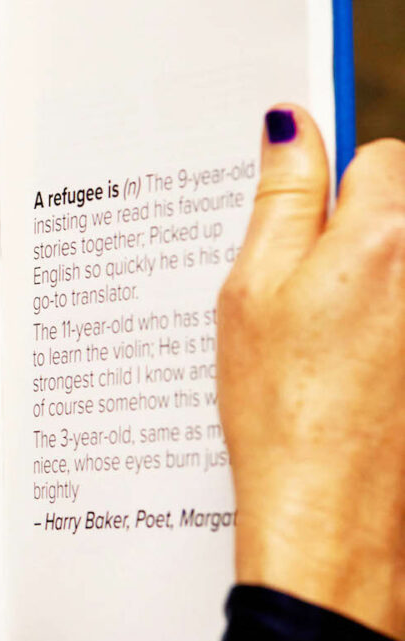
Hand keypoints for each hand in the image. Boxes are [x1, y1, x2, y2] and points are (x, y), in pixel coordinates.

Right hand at [219, 105, 404, 640]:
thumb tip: (290, 124)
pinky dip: (394, 334)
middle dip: (370, 239)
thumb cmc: (282, 413)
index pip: (382, 159)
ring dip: (386, 289)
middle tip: (319, 304)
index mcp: (385, 237)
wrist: (334, 516)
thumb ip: (280, 199)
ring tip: (344, 354)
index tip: (310, 233)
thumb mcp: (251, 294)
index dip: (336, 194)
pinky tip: (368, 380)